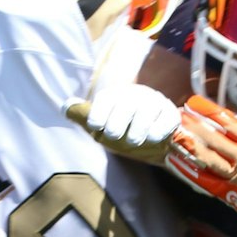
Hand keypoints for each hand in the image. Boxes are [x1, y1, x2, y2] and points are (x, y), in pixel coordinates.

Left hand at [64, 82, 180, 164]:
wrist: (153, 130)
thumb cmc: (122, 127)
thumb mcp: (101, 122)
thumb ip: (83, 115)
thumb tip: (66, 107)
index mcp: (114, 96)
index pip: (105, 100)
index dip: (99, 114)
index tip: (97, 128)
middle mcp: (135, 95)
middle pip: (125, 106)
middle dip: (118, 123)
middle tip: (115, 137)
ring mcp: (154, 103)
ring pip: (145, 113)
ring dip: (138, 130)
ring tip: (134, 141)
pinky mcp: (170, 114)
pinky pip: (165, 121)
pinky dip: (158, 131)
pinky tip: (152, 138)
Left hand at [170, 92, 236, 179]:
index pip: (227, 122)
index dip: (208, 110)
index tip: (193, 102)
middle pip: (212, 138)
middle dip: (194, 125)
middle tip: (178, 115)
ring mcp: (233, 175)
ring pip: (206, 158)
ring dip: (189, 145)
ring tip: (175, 134)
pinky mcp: (229, 191)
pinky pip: (206, 180)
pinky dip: (190, 171)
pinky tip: (178, 162)